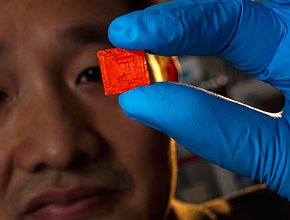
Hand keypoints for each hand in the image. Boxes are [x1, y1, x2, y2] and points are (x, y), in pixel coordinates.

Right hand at [108, 0, 289, 198]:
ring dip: (198, 23)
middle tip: (135, 36)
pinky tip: (195, 42)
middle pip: (237, 7)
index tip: (126, 32)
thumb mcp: (282, 156)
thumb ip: (210, 126)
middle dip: (183, 18)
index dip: (174, 22)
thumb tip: (142, 101)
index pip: (233, 17)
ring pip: (245, 14)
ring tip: (154, 38)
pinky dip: (216, 33)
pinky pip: (255, 29)